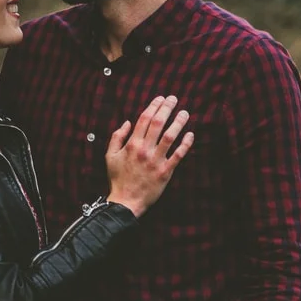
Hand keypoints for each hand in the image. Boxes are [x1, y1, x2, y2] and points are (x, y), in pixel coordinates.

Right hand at [105, 96, 193, 216]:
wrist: (126, 201)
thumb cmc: (118, 179)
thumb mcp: (110, 156)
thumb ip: (117, 137)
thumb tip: (127, 122)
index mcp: (132, 144)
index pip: (144, 119)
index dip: (153, 106)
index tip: (161, 98)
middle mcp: (144, 150)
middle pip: (158, 123)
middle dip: (167, 108)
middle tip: (174, 99)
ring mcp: (156, 160)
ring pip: (170, 136)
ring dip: (178, 122)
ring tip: (185, 113)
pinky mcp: (165, 171)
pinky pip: (178, 155)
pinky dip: (186, 144)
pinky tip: (190, 134)